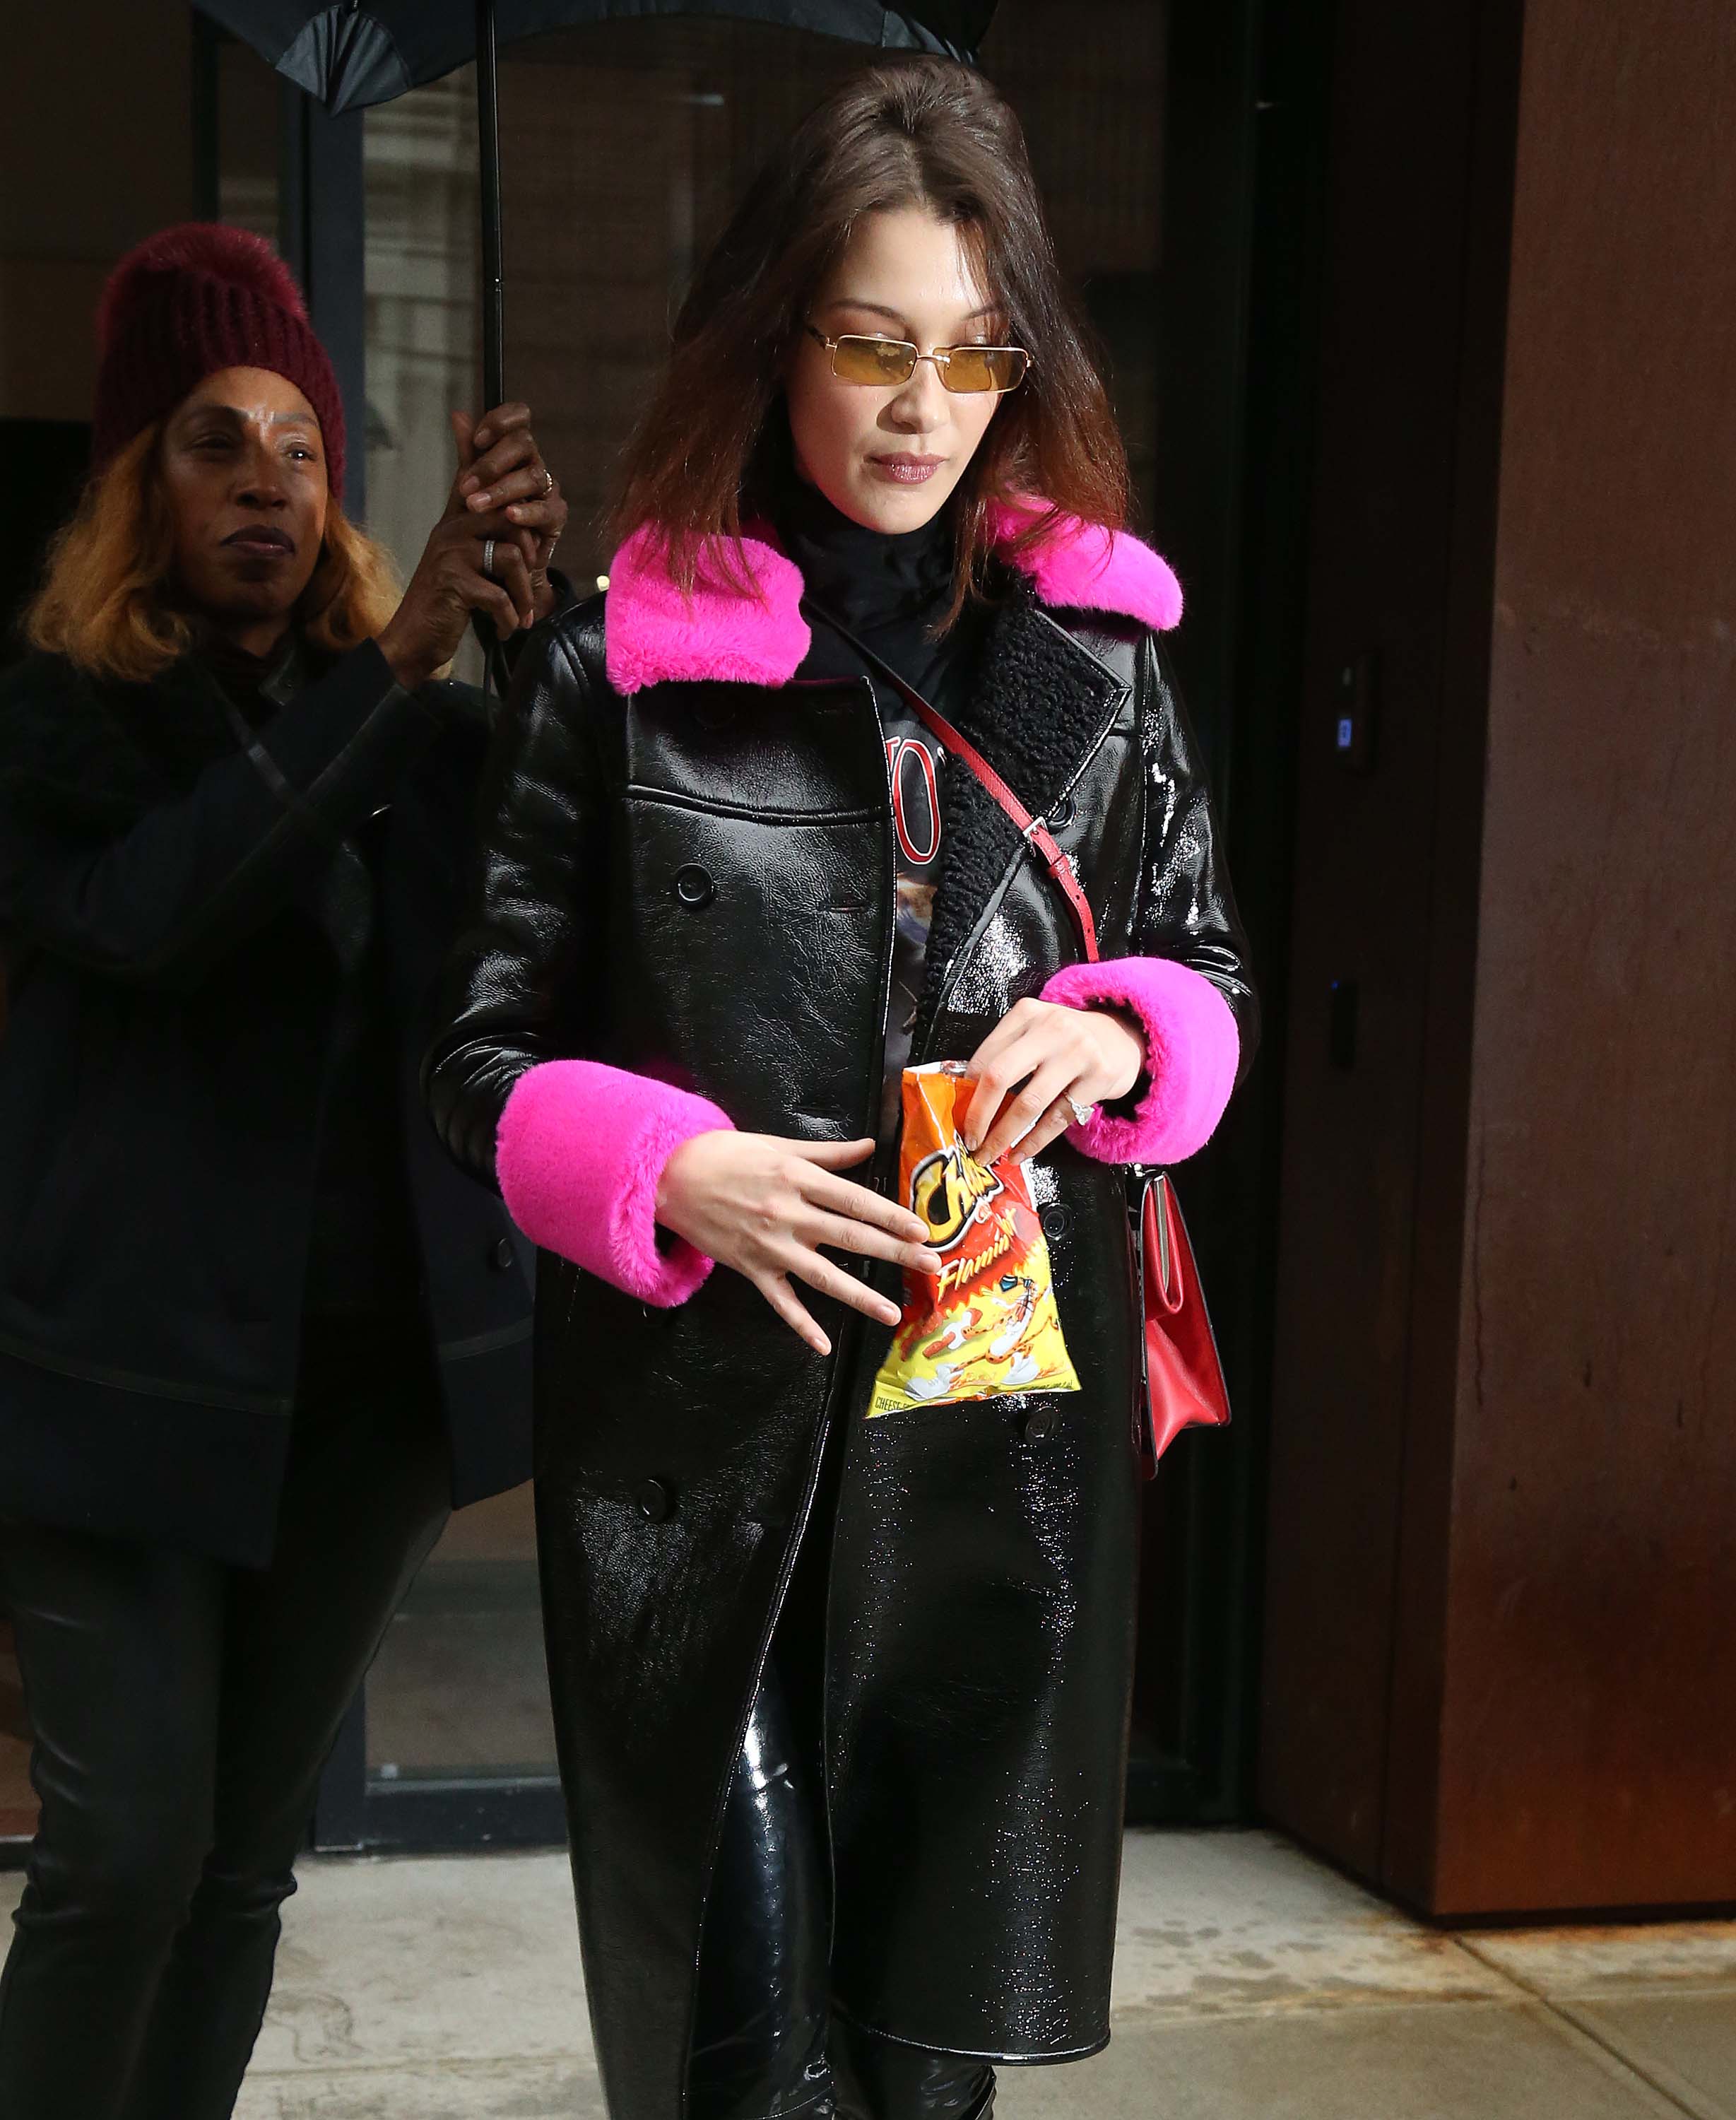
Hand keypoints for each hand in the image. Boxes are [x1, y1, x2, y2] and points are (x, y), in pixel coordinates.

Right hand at [374, 404, 567, 689]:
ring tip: (522, 616)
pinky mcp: (454, 584)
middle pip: (511, 521)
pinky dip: (509, 619)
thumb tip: (524, 525)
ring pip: (511, 558)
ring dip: (524, 594)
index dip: (518, 502)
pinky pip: (500, 596)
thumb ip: (485, 541)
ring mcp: (450, 555)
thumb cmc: (444, 604)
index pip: (488, 491)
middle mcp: (451, 531)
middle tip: (530, 587)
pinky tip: (505, 630)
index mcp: (454, 522)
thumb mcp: (463, 565)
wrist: (412, 640)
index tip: (534, 537)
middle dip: (531, 558)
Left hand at [454, 403, 567, 620]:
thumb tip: (458, 414)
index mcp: (514, 450)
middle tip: (465, 486)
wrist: (499, 565)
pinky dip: (527, 512)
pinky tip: (509, 516)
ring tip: (476, 506)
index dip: (501, 421)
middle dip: (492, 463)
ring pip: (532, 476)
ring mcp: (547, 489)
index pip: (519, 417)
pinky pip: (546, 509)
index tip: (478, 440)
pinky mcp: (556, 516)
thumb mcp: (470, 487)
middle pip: (524, 444)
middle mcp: (533, 464)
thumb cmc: (485, 521)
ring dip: (501, 490)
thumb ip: (468, 454)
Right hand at [654, 1132, 940, 1356]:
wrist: (670, 1176)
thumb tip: (869, 1146)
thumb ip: (828, 1153)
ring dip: (860, 1296)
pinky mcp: (751, 1269)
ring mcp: (770, 1246)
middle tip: (930, 1265)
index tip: (922, 1229)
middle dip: (895, 1252)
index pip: (856, 1201)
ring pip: (823, 1276)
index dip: (891, 1216)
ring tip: (892, 1313)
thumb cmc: (726, 1155)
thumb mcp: (778, 1144)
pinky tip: (822, 1346)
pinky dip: (800, 1326)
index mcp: (798, 1178)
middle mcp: (789, 1214)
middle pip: (851, 1237)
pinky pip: (780, 1302)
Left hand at [962, 998, 1145, 1166]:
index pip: (985, 1056)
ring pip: (1029, 1103)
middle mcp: (1051, 1028)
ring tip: (990, 1154)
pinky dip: (1034, 1141)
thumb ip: (1006, 1054)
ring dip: (1003, 1135)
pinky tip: (1020, 1153)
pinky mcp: (1099, 1077)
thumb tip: (969, 1098)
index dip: (967, 1091)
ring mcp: (1078, 1052)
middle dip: (979, 1115)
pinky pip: (1057, 1118)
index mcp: (1027, 1013)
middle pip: (1000, 1076)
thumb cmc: (1069, 1041)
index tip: (960, 1116)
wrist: (1123, 1037)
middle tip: (970, 1140)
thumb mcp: (1036, 1031)